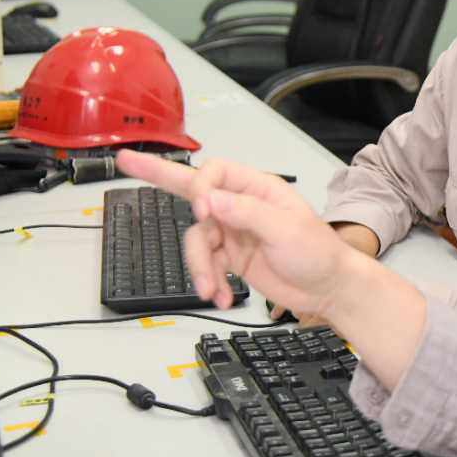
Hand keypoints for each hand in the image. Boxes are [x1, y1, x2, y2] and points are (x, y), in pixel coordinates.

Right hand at [116, 150, 426, 389]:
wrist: (329, 288)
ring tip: (211, 287)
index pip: (215, 174)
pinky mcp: (231, 258)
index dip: (202, 188)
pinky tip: (222, 296)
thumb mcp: (286, 229)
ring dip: (200, 266)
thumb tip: (214, 199)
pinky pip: (206, 265)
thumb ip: (248, 213)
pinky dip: (210, 282)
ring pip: (197, 241)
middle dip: (158, 176)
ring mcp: (234, 232)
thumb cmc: (320, 252)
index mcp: (258, 189)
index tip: (203, 211)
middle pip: (193, 188)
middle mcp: (241, 206)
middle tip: (127, 160)